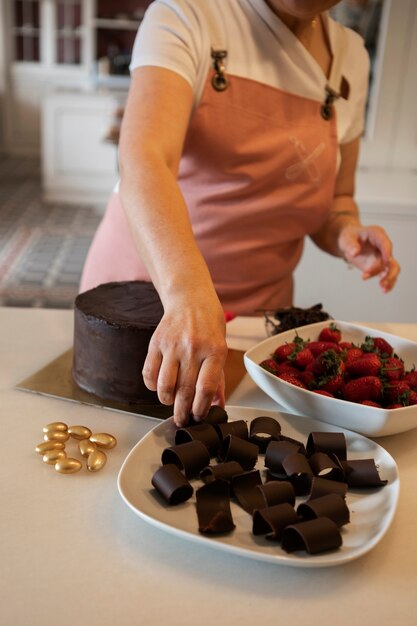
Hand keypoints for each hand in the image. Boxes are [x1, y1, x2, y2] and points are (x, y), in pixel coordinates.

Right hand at [142, 292, 227, 426]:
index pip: (205, 388)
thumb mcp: (221, 347)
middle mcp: (193, 348)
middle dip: (182, 412)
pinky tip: (159, 387)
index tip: (199, 416)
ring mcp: (172, 345)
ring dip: (167, 401)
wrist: (189, 298)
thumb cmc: (209, 324)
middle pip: (184, 390)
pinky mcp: (155, 343)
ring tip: (171, 403)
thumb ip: (217, 378)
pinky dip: (152, 386)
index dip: (201, 408)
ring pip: (164, 386)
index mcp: (214, 350)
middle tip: (182, 420)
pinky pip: (149, 373)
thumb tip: (217, 404)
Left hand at [338, 224, 399, 291]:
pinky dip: (387, 283)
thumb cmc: (349, 237)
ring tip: (383, 289)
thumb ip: (350, 245)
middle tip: (380, 281)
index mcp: (377, 235)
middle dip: (386, 270)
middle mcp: (383, 246)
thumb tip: (355, 253)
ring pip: (392, 269)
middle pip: (390, 259)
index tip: (385, 261)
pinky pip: (387, 275)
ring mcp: (382, 257)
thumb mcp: (346, 239)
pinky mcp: (379, 266)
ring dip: (389, 279)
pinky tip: (384, 291)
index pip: (385, 243)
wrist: (348, 243)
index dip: (387, 252)